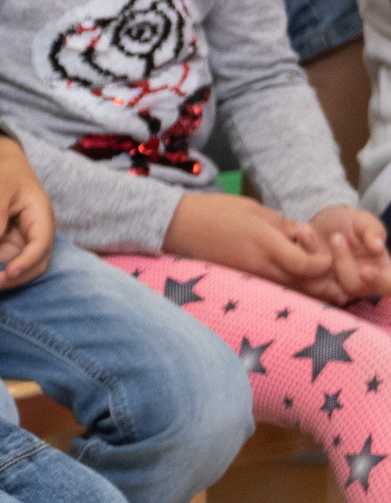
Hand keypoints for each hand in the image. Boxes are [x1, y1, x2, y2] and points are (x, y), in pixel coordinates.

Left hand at [0, 133, 54, 287]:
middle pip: (32, 264)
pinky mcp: (10, 243)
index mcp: (42, 218)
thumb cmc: (5, 173)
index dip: (26, 263)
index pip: (40, 247)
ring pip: (12, 264)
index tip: (8, 274)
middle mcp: (37, 233)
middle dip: (10, 276)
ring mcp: (24, 240)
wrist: (3, 167)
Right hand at [165, 191, 333, 290]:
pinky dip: (286, 289)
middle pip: (304, 287)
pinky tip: (286, 278)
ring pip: (290, 293)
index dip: (323, 263)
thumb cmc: (215, 211)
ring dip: (306, 288)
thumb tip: (306, 238)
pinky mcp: (241, 283)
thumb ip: (284, 225)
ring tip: (310, 278)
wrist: (176, 226)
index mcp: (266, 245)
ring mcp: (250, 279)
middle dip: (322, 283)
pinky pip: (272, 291)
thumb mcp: (255, 209)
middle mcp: (260, 267)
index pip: (308, 266)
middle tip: (325, 274)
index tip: (323, 255)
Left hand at [304, 205, 390, 303]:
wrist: (324, 222)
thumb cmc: (353, 224)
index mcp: (382, 272)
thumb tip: (378, 246)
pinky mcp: (311, 280)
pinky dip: (302, 253)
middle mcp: (359, 283)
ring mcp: (334, 284)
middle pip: (353, 286)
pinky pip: (304, 274)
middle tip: (336, 237)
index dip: (380, 283)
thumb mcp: (365, 222)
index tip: (366, 272)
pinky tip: (302, 233)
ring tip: (310, 232)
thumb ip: (374, 232)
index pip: (388, 287)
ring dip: (316, 256)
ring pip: (325, 283)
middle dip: (343, 261)